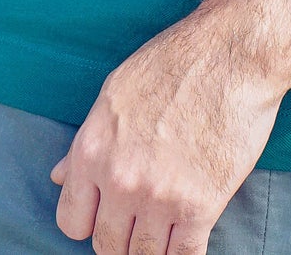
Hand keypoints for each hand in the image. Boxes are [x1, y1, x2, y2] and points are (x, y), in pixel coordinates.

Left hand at [51, 9, 280, 254]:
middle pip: (109, 246)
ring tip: (164, 230)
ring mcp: (159, 197)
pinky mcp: (200, 207)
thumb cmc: (172, 64)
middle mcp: (119, 179)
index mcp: (92, 150)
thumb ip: (85, 142)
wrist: (229, 56)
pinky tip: (188, 237)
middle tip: (139, 224)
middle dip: (122, 240)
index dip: (89, 222)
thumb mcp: (115, 93)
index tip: (106, 215)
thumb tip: (60, 176)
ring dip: (153, 249)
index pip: (72, 222)